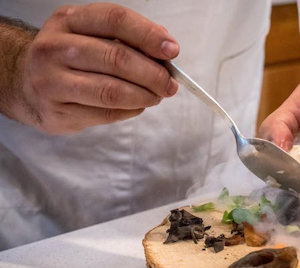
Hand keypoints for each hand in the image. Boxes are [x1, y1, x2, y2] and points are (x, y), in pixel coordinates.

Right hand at [17, 3, 178, 133]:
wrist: (25, 82)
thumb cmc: (71, 57)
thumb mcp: (91, 35)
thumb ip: (127, 38)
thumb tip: (166, 50)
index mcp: (68, 21)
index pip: (115, 20)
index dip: (148, 35)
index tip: (172, 51)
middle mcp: (54, 48)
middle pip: (117, 58)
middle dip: (153, 74)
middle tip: (170, 84)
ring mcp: (51, 81)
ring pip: (112, 91)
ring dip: (144, 96)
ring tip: (157, 96)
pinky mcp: (56, 111)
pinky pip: (106, 113)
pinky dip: (131, 110)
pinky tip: (137, 105)